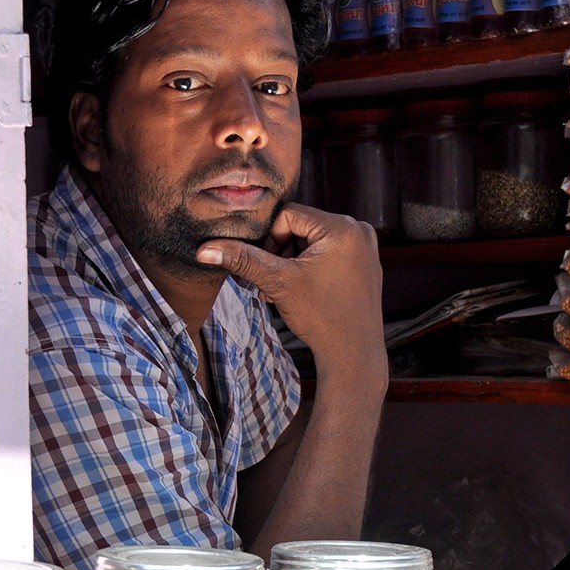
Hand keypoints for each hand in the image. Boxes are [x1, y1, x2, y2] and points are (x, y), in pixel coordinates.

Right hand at [197, 203, 386, 386]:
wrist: (352, 354)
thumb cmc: (321, 317)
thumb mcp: (277, 282)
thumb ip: (243, 260)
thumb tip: (205, 249)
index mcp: (342, 227)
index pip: (288, 215)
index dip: (270, 241)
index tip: (268, 269)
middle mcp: (358, 230)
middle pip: (301, 227)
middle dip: (281, 254)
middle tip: (274, 282)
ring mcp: (364, 247)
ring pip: (312, 241)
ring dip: (292, 262)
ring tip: (285, 290)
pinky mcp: (364, 263)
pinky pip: (328, 253)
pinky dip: (310, 267)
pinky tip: (303, 290)